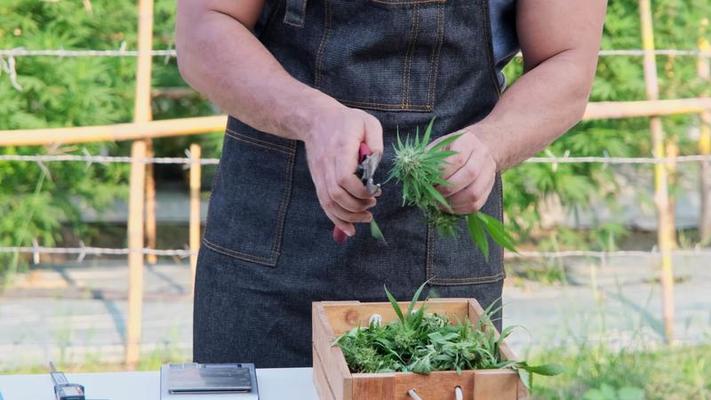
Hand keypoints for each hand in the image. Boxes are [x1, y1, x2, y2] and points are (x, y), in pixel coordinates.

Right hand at [302, 103, 383, 236]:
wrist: (316, 120)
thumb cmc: (346, 121)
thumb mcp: (368, 122)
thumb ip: (376, 144)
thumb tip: (376, 168)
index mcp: (340, 149)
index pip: (344, 178)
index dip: (360, 191)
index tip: (375, 191)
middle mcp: (326, 165)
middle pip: (336, 195)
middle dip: (357, 206)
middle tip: (373, 204)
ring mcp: (319, 174)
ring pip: (329, 203)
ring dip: (348, 216)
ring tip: (366, 217)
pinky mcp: (318, 181)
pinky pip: (324, 204)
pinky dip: (336, 219)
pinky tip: (349, 228)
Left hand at [431, 129, 497, 214]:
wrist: (480, 146)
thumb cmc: (452, 148)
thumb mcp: (439, 145)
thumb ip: (428, 158)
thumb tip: (413, 174)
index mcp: (467, 142)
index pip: (457, 159)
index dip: (442, 175)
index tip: (430, 182)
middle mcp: (482, 156)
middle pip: (469, 175)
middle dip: (447, 190)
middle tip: (433, 195)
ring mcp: (489, 173)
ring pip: (474, 193)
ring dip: (454, 202)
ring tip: (439, 204)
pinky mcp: (489, 188)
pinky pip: (476, 204)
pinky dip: (460, 209)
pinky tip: (449, 206)